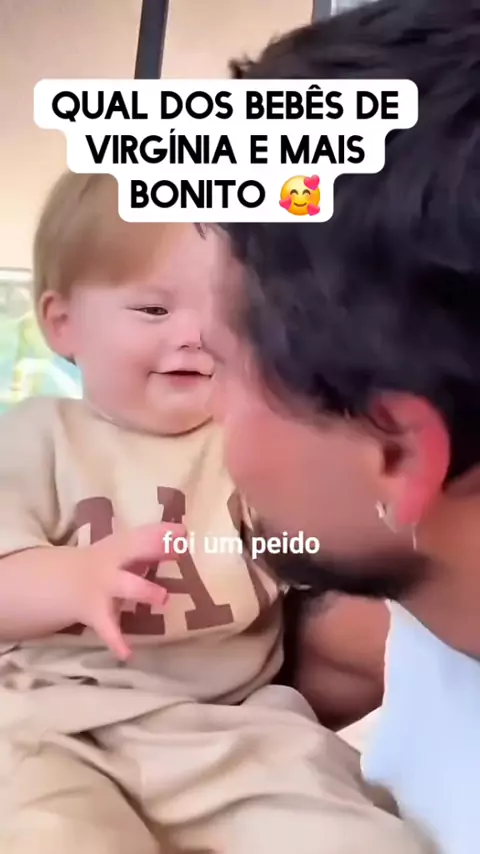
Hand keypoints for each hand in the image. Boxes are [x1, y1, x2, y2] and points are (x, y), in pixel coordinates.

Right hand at [70, 522, 183, 659]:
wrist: (59, 583)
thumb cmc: (102, 566)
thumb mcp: (121, 554)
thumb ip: (148, 550)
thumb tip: (183, 541)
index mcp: (119, 546)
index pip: (143, 534)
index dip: (164, 532)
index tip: (185, 531)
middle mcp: (112, 562)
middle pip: (133, 550)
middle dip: (155, 548)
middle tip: (181, 551)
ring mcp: (102, 588)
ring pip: (125, 586)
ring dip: (145, 590)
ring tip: (164, 598)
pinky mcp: (96, 614)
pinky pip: (106, 628)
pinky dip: (116, 640)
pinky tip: (127, 654)